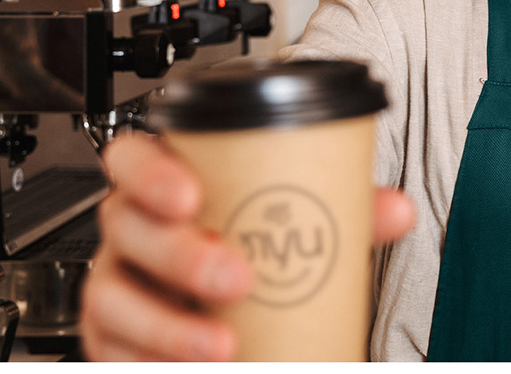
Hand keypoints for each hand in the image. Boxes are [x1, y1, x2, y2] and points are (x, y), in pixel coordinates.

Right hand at [79, 133, 414, 360]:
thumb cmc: (250, 245)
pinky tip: (191, 368)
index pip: (131, 158)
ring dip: (166, 325)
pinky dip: (148, 361)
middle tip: (236, 278)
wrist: (231, 313)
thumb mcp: (298, 221)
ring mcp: (116, 283)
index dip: (150, 172)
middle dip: (180, 254)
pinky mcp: (111, 337)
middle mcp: (132, 228)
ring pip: (113, 297)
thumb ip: (347, 211)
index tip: (191, 196)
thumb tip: (398, 210)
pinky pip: (111, 351)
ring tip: (222, 346)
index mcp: (167, 183)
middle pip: (129, 227)